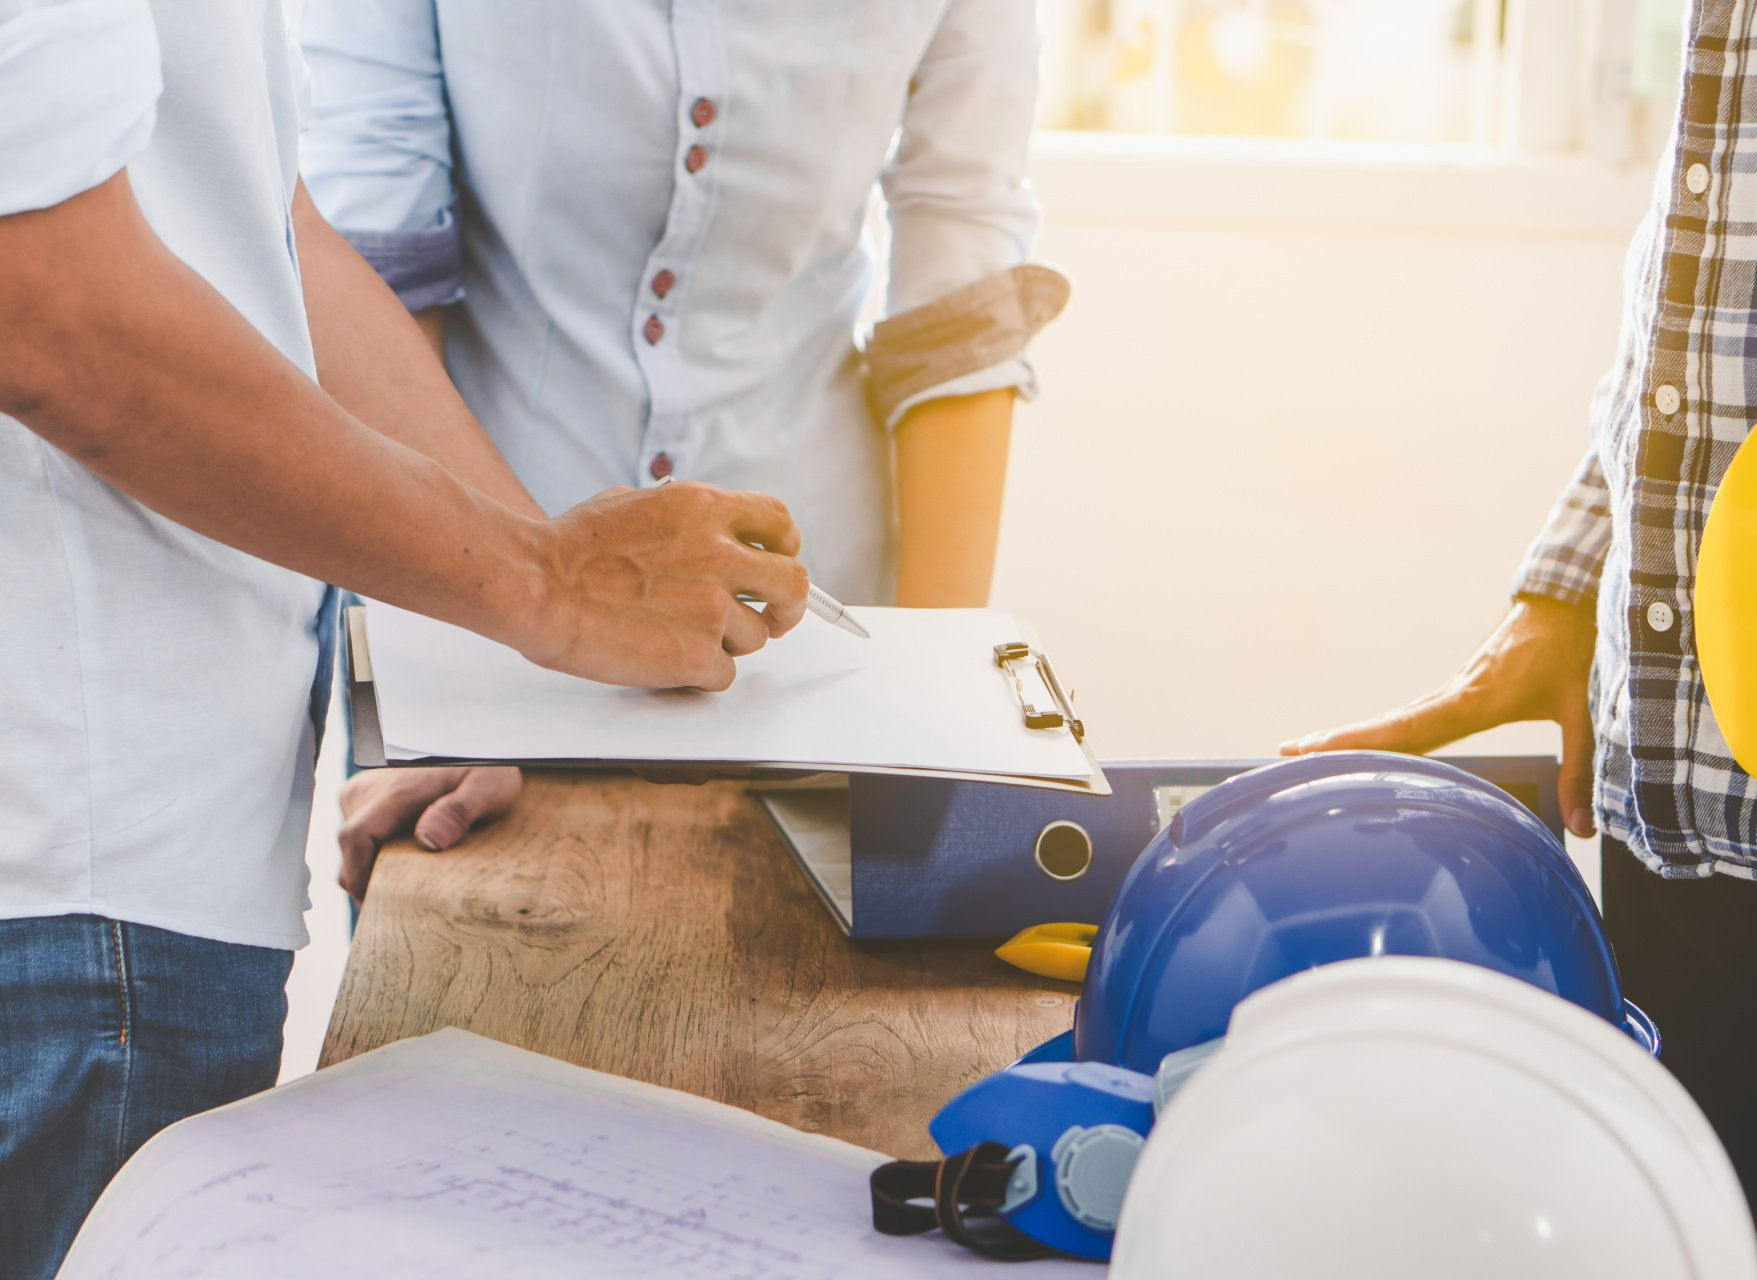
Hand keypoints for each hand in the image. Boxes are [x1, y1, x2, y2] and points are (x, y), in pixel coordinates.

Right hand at [337, 766, 521, 901]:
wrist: (478, 742)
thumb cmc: (487, 765)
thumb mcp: (488, 785)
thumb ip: (460, 810)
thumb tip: (428, 840)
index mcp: (391, 790)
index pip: (355, 839)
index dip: (361, 880)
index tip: (382, 907)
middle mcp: (366, 791)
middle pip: (352, 853)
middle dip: (372, 884)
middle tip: (408, 908)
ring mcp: (363, 795)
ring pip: (355, 850)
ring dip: (377, 871)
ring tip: (413, 885)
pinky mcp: (367, 801)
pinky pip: (362, 839)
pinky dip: (380, 858)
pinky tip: (409, 866)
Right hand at [511, 482, 809, 689]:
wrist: (537, 585)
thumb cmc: (568, 549)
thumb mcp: (633, 502)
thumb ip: (682, 518)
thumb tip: (702, 529)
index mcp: (706, 509)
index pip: (778, 522)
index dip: (785, 547)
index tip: (780, 561)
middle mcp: (720, 554)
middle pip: (792, 584)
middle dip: (787, 606)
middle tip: (773, 617)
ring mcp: (713, 607)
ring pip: (755, 637)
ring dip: (727, 642)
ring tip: (681, 636)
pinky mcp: (698, 654)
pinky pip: (724, 674)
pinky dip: (702, 674)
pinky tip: (670, 661)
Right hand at [1278, 596, 1598, 837]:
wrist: (1565, 600)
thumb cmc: (1572, 651)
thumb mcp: (1582, 709)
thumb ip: (1581, 767)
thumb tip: (1585, 827)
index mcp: (1473, 701)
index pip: (1407, 728)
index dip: (1361, 741)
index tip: (1316, 748)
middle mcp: (1452, 695)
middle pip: (1385, 725)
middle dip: (1336, 741)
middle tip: (1288, 754)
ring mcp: (1453, 690)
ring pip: (1394, 719)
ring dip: (1353, 735)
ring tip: (1310, 751)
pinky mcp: (1460, 689)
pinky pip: (1412, 716)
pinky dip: (1382, 730)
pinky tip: (1371, 742)